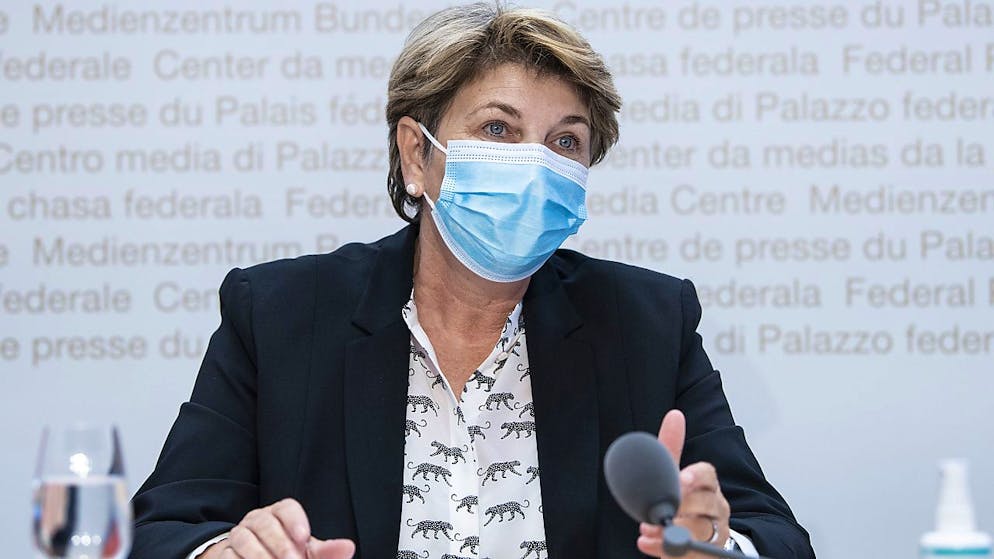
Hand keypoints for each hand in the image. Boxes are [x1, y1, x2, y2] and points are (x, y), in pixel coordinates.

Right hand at [199, 498, 354, 558]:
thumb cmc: (286, 554)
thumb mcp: (307, 553)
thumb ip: (326, 551)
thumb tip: (349, 547)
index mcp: (279, 515)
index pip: (286, 508)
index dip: (295, 521)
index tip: (305, 538)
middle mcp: (257, 520)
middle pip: (265, 523)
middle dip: (280, 544)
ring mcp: (238, 535)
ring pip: (244, 539)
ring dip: (260, 556)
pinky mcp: (223, 553)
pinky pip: (228, 555)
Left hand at [635, 410, 730, 557]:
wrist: (696, 536)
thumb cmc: (687, 501)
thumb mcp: (677, 474)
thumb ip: (672, 447)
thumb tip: (675, 414)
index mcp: (708, 485)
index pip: (708, 475)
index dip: (695, 476)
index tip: (681, 479)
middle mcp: (717, 507)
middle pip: (707, 504)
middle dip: (683, 507)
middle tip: (662, 510)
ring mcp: (716, 531)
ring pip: (703, 530)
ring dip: (674, 531)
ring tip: (649, 529)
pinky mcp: (709, 551)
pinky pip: (694, 551)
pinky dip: (668, 550)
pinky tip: (649, 544)